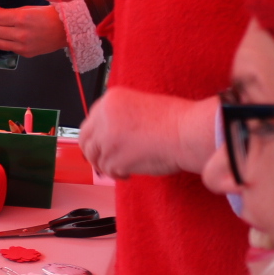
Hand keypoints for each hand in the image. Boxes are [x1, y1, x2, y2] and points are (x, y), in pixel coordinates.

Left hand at [0, 4, 68, 56]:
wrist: (66, 31)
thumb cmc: (49, 16)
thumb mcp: (29, 8)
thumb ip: (10, 12)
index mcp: (22, 19)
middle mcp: (21, 34)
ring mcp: (22, 46)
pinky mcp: (24, 54)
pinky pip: (6, 48)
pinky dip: (1, 42)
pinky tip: (2, 37)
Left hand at [79, 86, 218, 178]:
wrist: (188, 132)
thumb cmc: (175, 120)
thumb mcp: (141, 106)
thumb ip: (119, 118)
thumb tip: (107, 135)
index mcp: (111, 100)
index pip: (90, 122)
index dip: (94, 137)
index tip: (99, 146)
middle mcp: (104, 117)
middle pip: (85, 141)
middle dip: (93, 154)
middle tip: (103, 161)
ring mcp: (106, 138)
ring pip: (96, 158)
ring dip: (107, 166)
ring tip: (124, 166)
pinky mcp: (113, 158)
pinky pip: (109, 171)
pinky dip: (119, 174)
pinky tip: (131, 172)